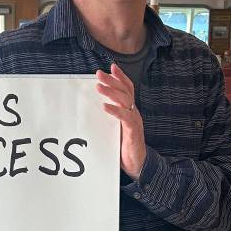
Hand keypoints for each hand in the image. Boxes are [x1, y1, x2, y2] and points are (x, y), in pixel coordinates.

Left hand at [95, 63, 146, 178]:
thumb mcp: (116, 127)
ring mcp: (134, 121)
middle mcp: (133, 112)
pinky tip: (105, 107)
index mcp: (130, 110)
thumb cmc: (124, 145)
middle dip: (112, 81)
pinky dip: (115, 111)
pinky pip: (125, 118)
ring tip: (99, 87)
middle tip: (99, 74)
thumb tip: (94, 107)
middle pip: (125, 91)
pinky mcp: (132, 131)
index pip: (127, 89)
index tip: (111, 67)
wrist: (136, 163)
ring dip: (111, 93)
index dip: (120, 77)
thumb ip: (110, 117)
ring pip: (124, 102)